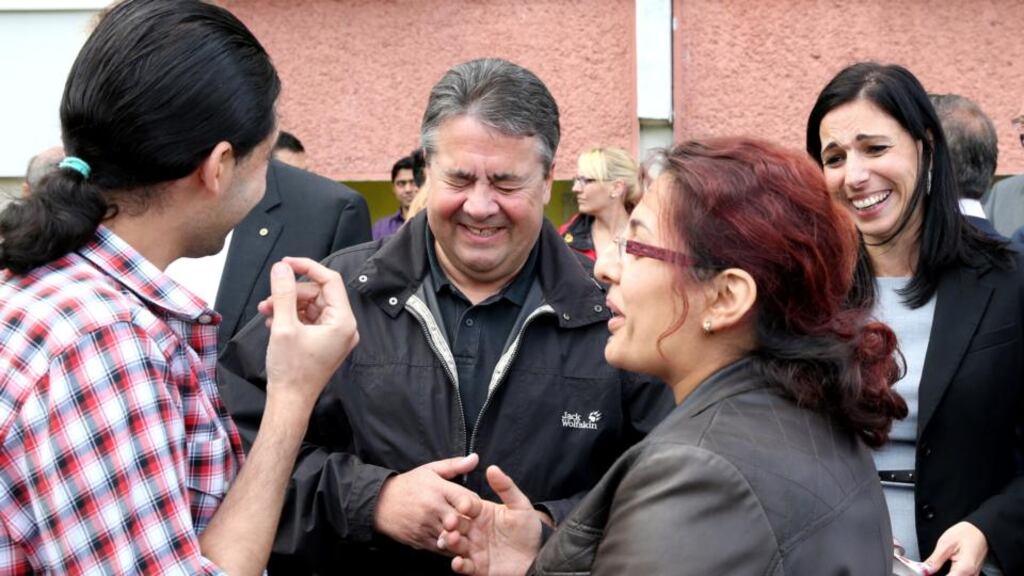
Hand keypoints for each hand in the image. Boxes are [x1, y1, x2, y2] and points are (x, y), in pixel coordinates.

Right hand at [264, 257, 358, 411]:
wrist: (289, 402)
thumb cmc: (291, 370)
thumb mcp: (283, 326)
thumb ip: (284, 293)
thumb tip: (282, 268)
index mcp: (343, 322)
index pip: (330, 280)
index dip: (307, 267)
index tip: (286, 263)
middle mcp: (344, 327)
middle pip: (318, 293)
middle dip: (291, 293)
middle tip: (268, 301)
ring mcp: (336, 336)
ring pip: (311, 306)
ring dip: (288, 305)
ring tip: (266, 312)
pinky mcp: (326, 343)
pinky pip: (310, 319)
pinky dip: (292, 317)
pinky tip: (274, 322)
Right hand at [374, 454, 480, 551]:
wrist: (380, 502)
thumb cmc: (409, 485)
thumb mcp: (431, 470)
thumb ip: (455, 465)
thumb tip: (476, 458)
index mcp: (438, 489)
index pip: (467, 500)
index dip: (474, 505)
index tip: (472, 507)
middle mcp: (433, 508)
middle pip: (462, 522)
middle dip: (469, 524)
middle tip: (471, 523)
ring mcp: (426, 526)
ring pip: (453, 538)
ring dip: (459, 537)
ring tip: (461, 533)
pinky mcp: (420, 541)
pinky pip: (441, 549)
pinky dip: (448, 547)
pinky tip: (450, 540)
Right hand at [439, 465, 542, 575]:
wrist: (537, 556)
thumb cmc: (527, 528)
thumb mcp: (519, 505)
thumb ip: (506, 487)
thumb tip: (492, 468)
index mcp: (480, 512)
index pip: (467, 505)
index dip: (465, 504)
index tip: (465, 504)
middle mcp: (473, 530)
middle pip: (457, 524)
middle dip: (452, 523)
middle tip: (451, 522)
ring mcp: (473, 548)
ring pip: (456, 544)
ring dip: (451, 542)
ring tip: (453, 539)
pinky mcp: (476, 567)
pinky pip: (464, 566)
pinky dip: (458, 565)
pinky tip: (459, 562)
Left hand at [924, 521, 988, 575]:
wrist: (980, 529)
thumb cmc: (966, 532)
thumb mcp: (945, 543)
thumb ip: (935, 560)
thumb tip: (924, 570)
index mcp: (964, 568)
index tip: (925, 573)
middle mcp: (971, 574)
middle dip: (937, 575)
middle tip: (928, 570)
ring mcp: (973, 575)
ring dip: (946, 574)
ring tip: (935, 568)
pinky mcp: (972, 573)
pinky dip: (951, 574)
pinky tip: (944, 570)